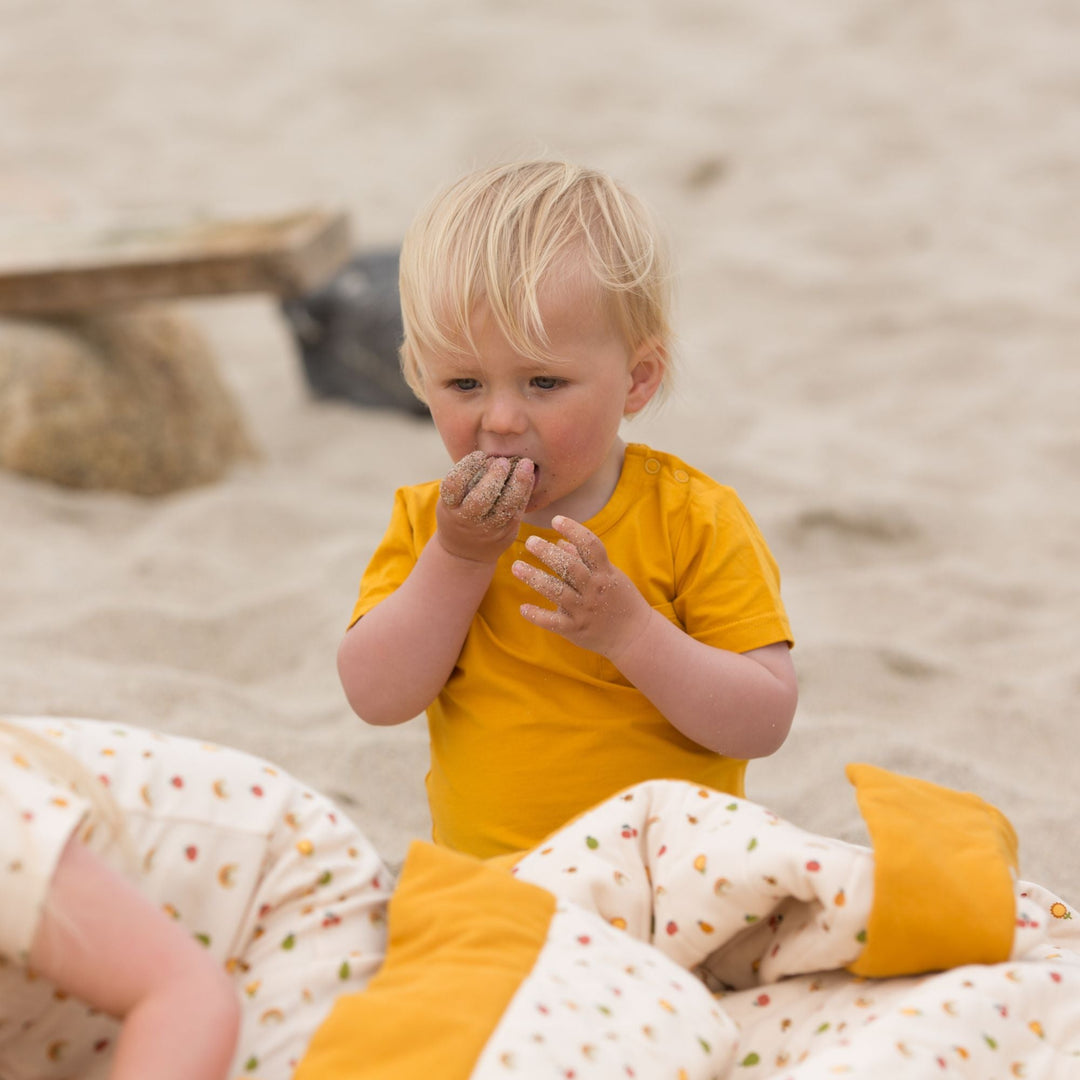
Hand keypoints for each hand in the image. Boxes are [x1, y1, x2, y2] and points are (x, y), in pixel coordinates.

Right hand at [436, 450, 534, 562]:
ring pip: (505, 508)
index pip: (454, 485)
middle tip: (503, 461)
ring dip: (518, 484)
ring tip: (526, 465)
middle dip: (494, 477)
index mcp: (449, 507)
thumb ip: (467, 482)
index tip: (480, 455)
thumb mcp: (452, 501)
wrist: (465, 553)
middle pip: (480, 500)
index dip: (467, 467)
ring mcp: (487, 530)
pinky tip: (529, 478)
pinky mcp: (505, 534)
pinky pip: (518, 513)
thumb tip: (493, 458)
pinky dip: (525, 494)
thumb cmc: (459, 515)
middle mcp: (466, 520)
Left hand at [512, 515, 651, 657]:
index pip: (591, 546)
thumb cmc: (620, 600)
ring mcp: (584, 610)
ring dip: (535, 578)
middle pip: (570, 567)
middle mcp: (594, 590)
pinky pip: (554, 622)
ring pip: (558, 592)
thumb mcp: (609, 575)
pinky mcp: (576, 629)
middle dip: (549, 553)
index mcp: (605, 573)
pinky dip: (538, 616)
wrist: (635, 636)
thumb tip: (559, 540)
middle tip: (530, 541)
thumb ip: (585, 558)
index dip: (574, 530)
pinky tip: (523, 608)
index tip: (556, 519)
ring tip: (516, 566)